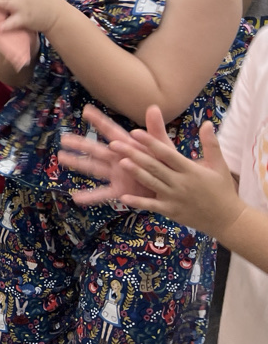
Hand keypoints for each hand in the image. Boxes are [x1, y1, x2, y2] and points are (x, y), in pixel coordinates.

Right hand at [59, 104, 157, 205]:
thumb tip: (153, 107)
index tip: (87, 110)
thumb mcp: (162, 147)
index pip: (111, 131)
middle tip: (64, 138)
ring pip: (93, 167)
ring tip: (61, 158)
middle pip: (96, 149)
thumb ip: (156, 129)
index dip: (99, 121)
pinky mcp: (120, 191)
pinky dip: (90, 196)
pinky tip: (76, 197)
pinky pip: (103, 194)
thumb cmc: (167, 164)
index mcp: (128, 146)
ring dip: (78, 162)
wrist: (173, 187)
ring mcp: (117, 175)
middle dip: (80, 143)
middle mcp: (118, 159)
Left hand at [114, 107, 244, 237]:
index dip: (150, 142)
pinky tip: (123, 197)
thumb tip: (207, 122)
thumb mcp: (219, 165)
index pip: (166, 153)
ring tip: (119, 162)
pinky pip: (152, 206)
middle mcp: (181, 183)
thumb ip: (210, 144)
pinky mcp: (171, 211)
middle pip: (154, 166)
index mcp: (190, 170)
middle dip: (133, 154)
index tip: (135, 132)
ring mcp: (174, 198)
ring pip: (151, 183)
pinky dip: (138, 202)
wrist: (229, 220)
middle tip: (114, 144)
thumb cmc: (222, 190)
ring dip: (135, 173)